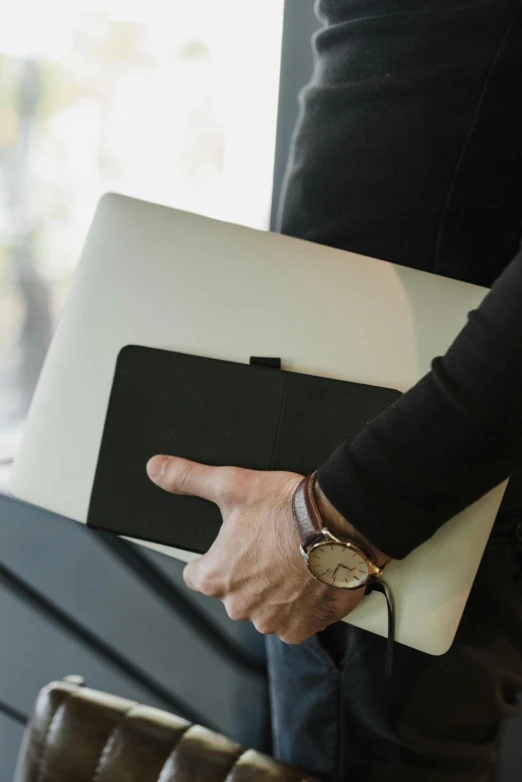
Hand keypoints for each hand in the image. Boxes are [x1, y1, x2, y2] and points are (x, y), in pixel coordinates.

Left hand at [146, 455, 365, 643]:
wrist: (339, 525)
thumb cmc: (288, 510)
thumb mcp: (231, 485)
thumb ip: (188, 478)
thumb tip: (158, 468)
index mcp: (216, 577)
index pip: (196, 575)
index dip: (210, 558)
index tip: (228, 548)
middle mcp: (239, 605)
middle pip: (233, 590)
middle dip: (247, 572)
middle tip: (268, 545)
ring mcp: (271, 620)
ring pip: (263, 606)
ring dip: (273, 589)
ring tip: (290, 559)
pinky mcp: (301, 628)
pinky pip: (292, 621)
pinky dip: (298, 604)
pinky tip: (306, 578)